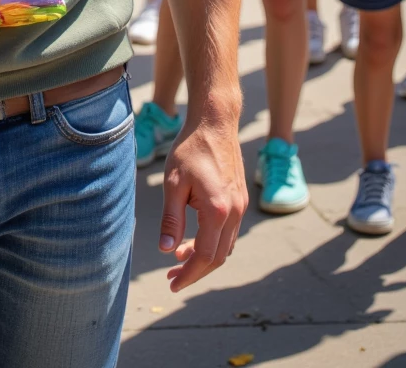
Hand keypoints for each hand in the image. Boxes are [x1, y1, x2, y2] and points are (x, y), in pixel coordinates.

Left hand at [158, 110, 247, 290]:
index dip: (189, 274)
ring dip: (204, 257)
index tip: (172, 283)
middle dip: (195, 270)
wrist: (215, 121)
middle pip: (218, 257)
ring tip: (178, 256)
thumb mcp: (173, 184)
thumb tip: (166, 250)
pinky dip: (212, 241)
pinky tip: (194, 237)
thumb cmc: (191, 149)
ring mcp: (240, 205)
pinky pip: (229, 232)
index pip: (205, 256)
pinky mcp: (239, 198)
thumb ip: (171, 219)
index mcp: (218, 211)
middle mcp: (234, 212)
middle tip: (172, 276)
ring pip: (225, 246)